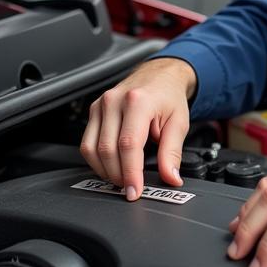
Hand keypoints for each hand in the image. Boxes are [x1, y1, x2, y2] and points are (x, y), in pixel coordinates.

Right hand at [80, 58, 196, 199]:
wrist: (159, 75)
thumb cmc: (168, 96)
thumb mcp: (179, 123)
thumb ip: (172, 152)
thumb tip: (171, 177)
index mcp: (138, 101)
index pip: (129, 145)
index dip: (131, 173)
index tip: (135, 191)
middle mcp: (114, 101)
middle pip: (108, 149)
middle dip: (118, 175)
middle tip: (131, 188)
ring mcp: (100, 105)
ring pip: (92, 148)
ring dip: (105, 170)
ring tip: (122, 179)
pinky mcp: (94, 110)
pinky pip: (87, 143)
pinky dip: (97, 160)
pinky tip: (111, 166)